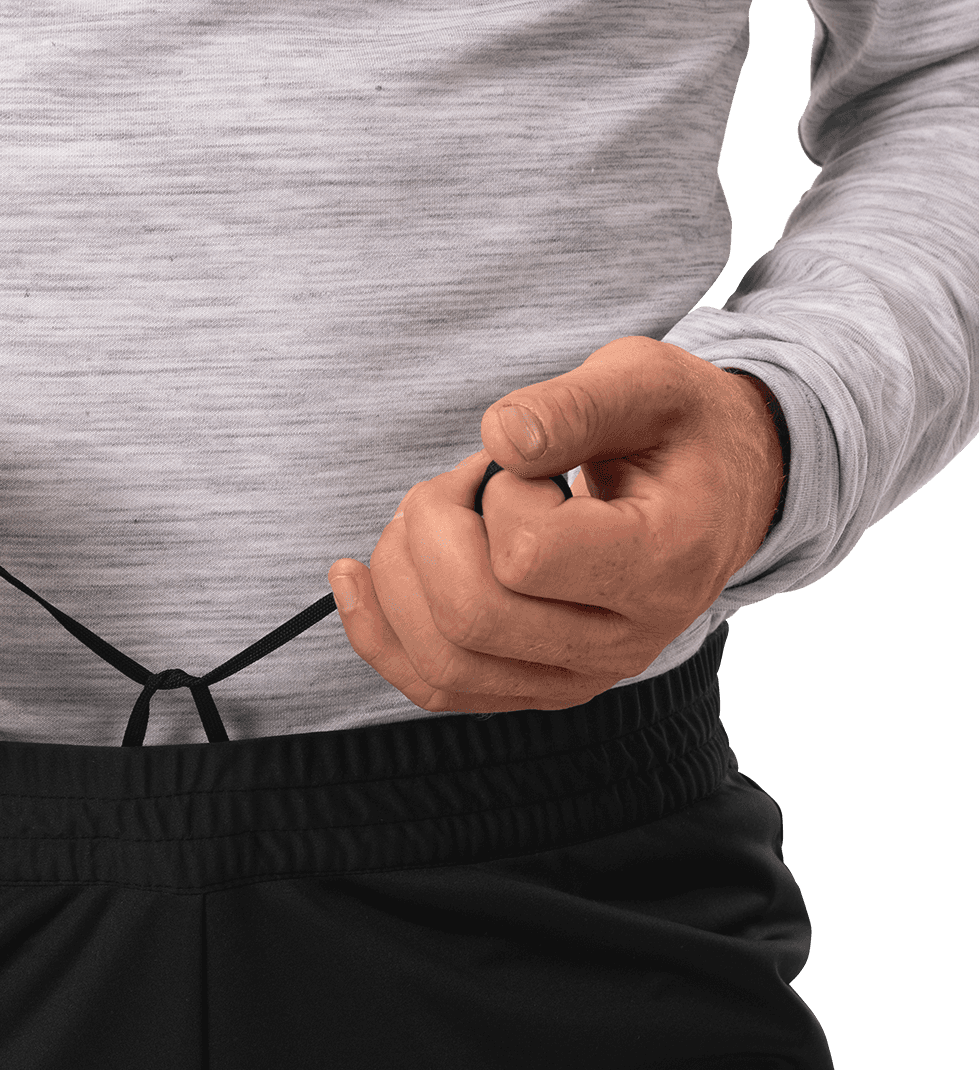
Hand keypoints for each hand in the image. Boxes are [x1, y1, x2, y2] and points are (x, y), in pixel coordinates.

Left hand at [326, 335, 785, 712]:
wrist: (716, 491)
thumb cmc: (676, 429)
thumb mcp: (643, 382)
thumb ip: (573, 405)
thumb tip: (499, 438)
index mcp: (662, 562)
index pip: (528, 556)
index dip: (498, 496)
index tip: (524, 464)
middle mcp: (626, 641)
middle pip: (471, 618)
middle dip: (427, 532)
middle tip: (455, 482)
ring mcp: (581, 676)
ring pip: (443, 664)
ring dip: (398, 579)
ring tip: (424, 518)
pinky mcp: (538, 686)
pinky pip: (436, 687)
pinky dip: (379, 633)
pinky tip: (354, 578)